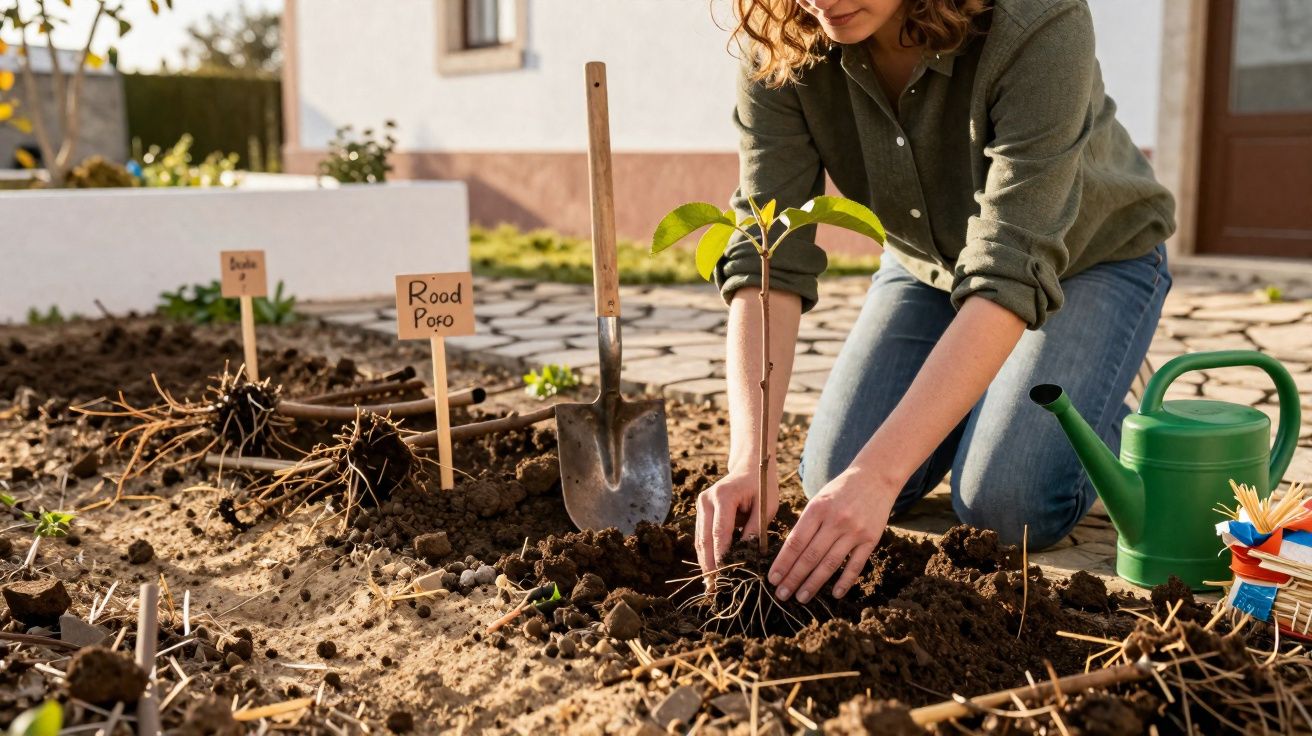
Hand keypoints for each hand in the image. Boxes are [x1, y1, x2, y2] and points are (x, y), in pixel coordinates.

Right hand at [695, 471, 779, 574]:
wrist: (749, 467)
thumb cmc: (762, 487)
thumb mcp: (766, 506)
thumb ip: (756, 528)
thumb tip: (747, 553)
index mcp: (724, 496)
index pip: (719, 532)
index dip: (721, 556)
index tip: (725, 576)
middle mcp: (707, 500)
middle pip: (705, 538)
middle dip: (709, 564)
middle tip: (714, 587)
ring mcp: (701, 504)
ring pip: (700, 539)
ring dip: (705, 562)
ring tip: (711, 584)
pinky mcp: (700, 510)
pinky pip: (701, 536)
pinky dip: (705, 553)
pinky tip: (710, 570)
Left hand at [768, 469, 895, 601]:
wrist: (875, 477)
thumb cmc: (840, 491)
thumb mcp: (818, 500)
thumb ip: (806, 524)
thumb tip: (788, 555)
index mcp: (817, 509)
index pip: (795, 542)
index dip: (783, 562)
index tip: (772, 579)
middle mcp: (835, 521)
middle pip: (810, 556)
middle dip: (793, 578)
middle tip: (781, 595)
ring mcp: (854, 531)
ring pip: (830, 564)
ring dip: (813, 584)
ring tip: (801, 597)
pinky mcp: (871, 539)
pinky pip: (855, 565)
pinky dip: (845, 581)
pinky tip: (835, 594)